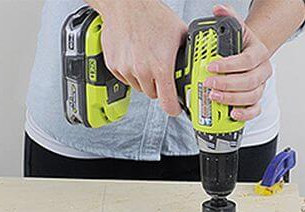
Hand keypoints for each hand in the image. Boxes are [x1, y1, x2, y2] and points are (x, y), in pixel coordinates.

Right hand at [100, 0, 185, 117]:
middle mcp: (142, 71)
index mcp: (160, 66)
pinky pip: (125, 78)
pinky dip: (130, 71)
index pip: (168, 103)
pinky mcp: (114, 66)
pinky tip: (134, 54)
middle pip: (153, 94)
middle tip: (159, 70)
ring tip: (145, 57)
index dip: (174, 108)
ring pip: (138, 86)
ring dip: (143, 78)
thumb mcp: (178, 32)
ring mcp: (126, 69)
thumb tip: (191, 65)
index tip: (175, 108)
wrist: (126, 4)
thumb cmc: (150, 14)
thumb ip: (184, 53)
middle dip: (158, 86)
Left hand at [205, 6, 272, 121]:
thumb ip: (228, 18)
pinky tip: (232, 113)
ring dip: (232, 98)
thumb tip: (217, 9)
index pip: (246, 60)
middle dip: (227, 84)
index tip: (211, 66)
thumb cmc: (242, 46)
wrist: (251, 56)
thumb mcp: (237, 29)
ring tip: (214, 96)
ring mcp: (261, 86)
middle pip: (249, 81)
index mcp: (259, 52)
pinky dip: (245, 114)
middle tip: (209, 84)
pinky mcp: (257, 99)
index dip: (228, 65)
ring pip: (251, 96)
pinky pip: (255, 109)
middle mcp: (263, 70)